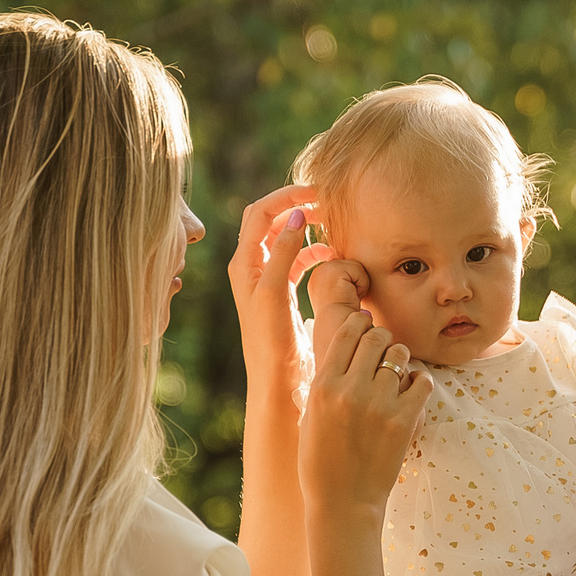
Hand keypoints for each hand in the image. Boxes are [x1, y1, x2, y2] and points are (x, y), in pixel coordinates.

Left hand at [228, 185, 334, 377]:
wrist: (275, 382)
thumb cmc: (271, 342)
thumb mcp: (275, 293)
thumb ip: (283, 253)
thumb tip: (297, 216)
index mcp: (243, 264)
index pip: (260, 213)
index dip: (285, 197)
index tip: (316, 192)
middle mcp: (251, 269)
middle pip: (269, 221)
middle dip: (295, 207)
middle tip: (326, 204)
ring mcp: (266, 281)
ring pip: (284, 240)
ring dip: (305, 229)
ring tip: (332, 226)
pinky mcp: (281, 295)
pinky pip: (296, 262)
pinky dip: (313, 252)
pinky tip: (332, 256)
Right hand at [298, 307, 430, 515]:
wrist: (342, 502)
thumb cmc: (320, 462)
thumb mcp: (309, 416)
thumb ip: (324, 381)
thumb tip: (340, 347)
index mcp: (323, 386)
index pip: (346, 334)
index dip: (359, 322)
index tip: (365, 324)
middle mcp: (350, 390)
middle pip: (375, 337)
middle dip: (381, 338)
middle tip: (382, 349)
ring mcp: (379, 404)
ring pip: (400, 354)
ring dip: (400, 359)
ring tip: (395, 374)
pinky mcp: (404, 420)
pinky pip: (422, 381)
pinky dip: (419, 381)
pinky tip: (410, 390)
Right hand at [304, 257, 373, 357]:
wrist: (342, 334)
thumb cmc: (349, 322)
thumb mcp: (348, 297)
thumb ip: (350, 283)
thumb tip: (356, 270)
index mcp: (319, 279)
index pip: (350, 269)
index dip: (356, 282)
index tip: (352, 298)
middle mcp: (317, 273)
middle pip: (354, 264)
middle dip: (357, 282)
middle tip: (351, 300)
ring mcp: (321, 271)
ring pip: (356, 265)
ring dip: (360, 284)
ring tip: (350, 300)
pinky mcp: (330, 271)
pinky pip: (357, 269)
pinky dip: (361, 283)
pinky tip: (351, 298)